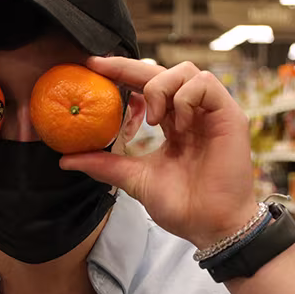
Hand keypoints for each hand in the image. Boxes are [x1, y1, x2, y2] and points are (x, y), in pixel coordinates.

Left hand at [60, 57, 255, 247]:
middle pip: (160, 72)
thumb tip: (65, 159)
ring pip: (184, 70)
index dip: (121, 73)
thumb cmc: (181, 205)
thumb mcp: (134, 179)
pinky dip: (185, 98)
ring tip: (153, 120)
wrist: (211, 227)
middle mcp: (190, 112)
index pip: (144, 87)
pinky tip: (179, 124)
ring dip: (159, 88)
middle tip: (101, 67)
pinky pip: (204, 84)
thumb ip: (104, 165)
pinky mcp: (229, 115)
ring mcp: (210, 112)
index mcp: (171, 123)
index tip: (92, 67)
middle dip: (128, 67)